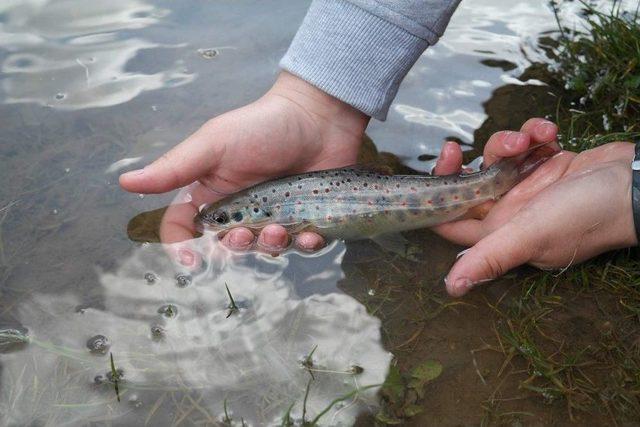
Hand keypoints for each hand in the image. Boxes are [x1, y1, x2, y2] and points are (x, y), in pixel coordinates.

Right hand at [120, 72, 367, 264]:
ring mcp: (274, 214)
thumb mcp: (214, 144)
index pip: (186, 228)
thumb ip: (174, 168)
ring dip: (271, 246)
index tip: (192, 261)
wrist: (318, 116)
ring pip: (265, 248)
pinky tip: (312, 235)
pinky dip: (307, 245)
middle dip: (236, 245)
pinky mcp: (306, 218)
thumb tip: (125, 183)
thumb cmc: (263, 126)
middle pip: (228, 245)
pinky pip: (304, 244)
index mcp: (212, 193)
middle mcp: (240, 208)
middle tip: (246, 232)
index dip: (182, 248)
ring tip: (280, 229)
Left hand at [432, 118, 636, 296]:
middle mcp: (511, 212)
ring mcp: (530, 187)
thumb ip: (490, 257)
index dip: (437, 201)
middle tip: (455, 148)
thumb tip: (451, 288)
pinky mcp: (549, 165)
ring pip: (497, 159)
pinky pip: (527, 145)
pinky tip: (549, 133)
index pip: (453, 222)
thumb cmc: (586, 216)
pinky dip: (534, 134)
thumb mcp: (530, 235)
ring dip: (505, 143)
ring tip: (526, 142)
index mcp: (500, 233)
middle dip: (464, 164)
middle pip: (469, 184)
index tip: (430, 178)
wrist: (639, 186)